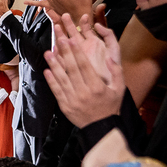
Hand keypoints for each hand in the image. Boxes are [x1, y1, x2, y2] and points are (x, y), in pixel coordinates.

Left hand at [43, 13, 124, 127]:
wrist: (102, 127)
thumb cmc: (111, 106)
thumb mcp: (120, 89)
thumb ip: (116, 71)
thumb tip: (110, 56)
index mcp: (97, 87)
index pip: (85, 66)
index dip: (77, 52)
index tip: (71, 39)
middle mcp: (84, 92)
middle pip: (72, 69)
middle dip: (64, 52)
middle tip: (58, 38)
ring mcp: (73, 100)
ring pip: (61, 79)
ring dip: (54, 65)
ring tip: (48, 52)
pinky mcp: (65, 106)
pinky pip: (57, 91)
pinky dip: (51, 81)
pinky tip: (47, 70)